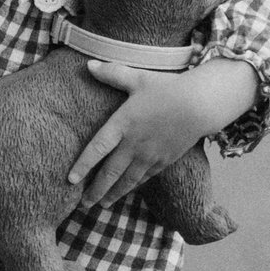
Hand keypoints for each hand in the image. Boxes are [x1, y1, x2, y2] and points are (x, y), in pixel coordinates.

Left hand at [67, 57, 255, 208]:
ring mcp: (149, 155)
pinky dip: (132, 187)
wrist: (199, 105)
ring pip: (127, 180)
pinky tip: (126, 191)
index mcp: (124, 124)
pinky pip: (144, 178)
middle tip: (83, 205)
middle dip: (96, 190)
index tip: (70, 180)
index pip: (98, 148)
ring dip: (113, 194)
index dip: (83, 165)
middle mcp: (134, 144)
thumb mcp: (138, 78)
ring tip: (101, 205)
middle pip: (110, 172)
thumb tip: (88, 65)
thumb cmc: (167, 88)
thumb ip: (112, 73)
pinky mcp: (163, 160)